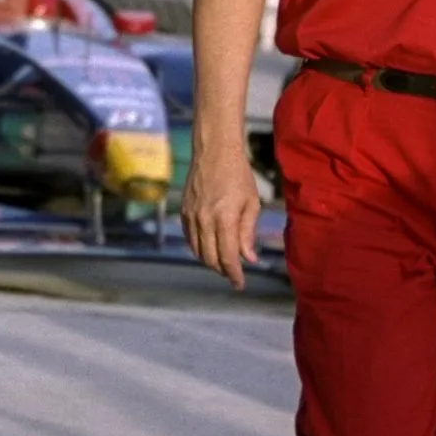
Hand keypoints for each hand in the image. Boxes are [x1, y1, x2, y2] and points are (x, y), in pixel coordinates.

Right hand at [181, 138, 260, 290]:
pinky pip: (190, 239)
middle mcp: (204, 220)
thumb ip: (248, 232)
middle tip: (234, 274)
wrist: (214, 151)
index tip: (240, 284)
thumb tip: (248, 258)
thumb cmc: (238, 175)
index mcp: (224, 219)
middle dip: (223, 271)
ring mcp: (191, 216)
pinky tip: (210, 249)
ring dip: (211, 262)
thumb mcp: (251, 203)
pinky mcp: (184, 212)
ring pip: (198, 251)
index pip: (227, 257)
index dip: (234, 275)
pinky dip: (199, 249)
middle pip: (211, 259)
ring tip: (224, 263)